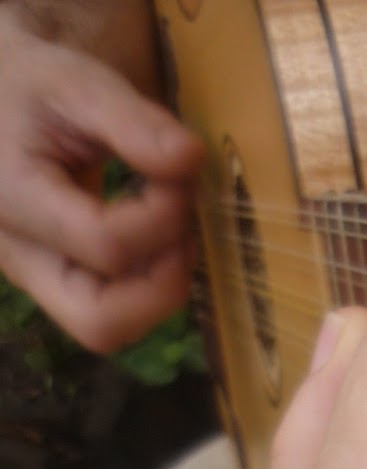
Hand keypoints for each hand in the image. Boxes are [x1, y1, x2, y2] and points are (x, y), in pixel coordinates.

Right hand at [0, 17, 202, 351]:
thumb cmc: (28, 87)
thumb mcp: (77, 83)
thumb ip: (133, 121)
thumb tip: (190, 160)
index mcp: (11, 198)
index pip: (107, 246)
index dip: (164, 218)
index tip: (180, 172)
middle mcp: (16, 254)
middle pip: (100, 323)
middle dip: (163, 287)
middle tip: (183, 232)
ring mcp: (33, 275)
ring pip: (106, 328)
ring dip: (159, 290)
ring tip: (172, 231)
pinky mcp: (53, 279)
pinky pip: (107, 310)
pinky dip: (146, 285)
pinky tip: (157, 237)